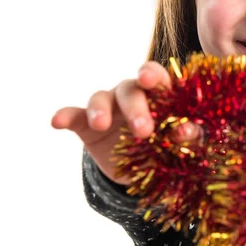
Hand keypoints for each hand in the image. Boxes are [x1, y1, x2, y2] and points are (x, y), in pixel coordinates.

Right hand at [51, 61, 201, 185]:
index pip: (157, 77)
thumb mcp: (183, 146)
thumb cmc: (169, 148)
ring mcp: (108, 107)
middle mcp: (132, 94)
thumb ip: (188, 136)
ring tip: (101, 125)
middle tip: (143, 131)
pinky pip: (74, 115)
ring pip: (100, 97)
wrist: (143, 171)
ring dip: (100, 109)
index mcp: (159, 95)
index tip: (149, 80)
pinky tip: (56, 121)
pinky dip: (65, 115)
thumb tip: (186, 131)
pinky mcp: (87, 124)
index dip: (152, 75)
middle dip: (135, 107)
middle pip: (130, 90)